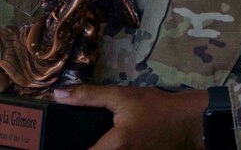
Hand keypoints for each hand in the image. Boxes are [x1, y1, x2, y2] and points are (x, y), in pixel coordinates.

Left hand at [53, 84, 207, 149]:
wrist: (189, 123)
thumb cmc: (154, 107)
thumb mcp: (120, 96)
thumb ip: (88, 96)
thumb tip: (58, 94)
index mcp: (115, 147)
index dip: (65, 148)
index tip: (51, 143)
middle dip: (85, 147)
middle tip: (73, 138)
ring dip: (97, 148)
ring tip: (89, 138)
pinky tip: (105, 145)